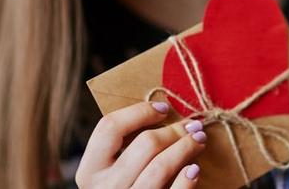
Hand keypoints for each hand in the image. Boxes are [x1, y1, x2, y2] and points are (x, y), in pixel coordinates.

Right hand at [75, 101, 205, 187]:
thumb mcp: (111, 168)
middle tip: (192, 125)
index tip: (163, 108)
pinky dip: (186, 179)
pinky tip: (194, 168)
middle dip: (174, 130)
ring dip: (185, 148)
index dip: (140, 112)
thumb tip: (163, 111)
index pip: (110, 127)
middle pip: (145, 144)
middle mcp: (105, 187)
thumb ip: (125, 145)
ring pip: (161, 166)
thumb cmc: (122, 185)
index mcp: (90, 170)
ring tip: (198, 139)